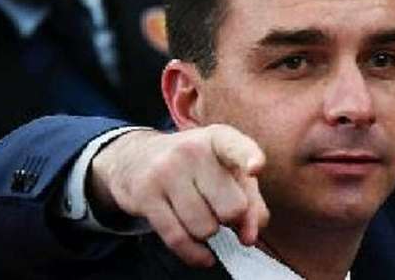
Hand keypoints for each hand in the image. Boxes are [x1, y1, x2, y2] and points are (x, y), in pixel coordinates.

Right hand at [89, 124, 268, 266]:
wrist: (139, 158)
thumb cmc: (197, 167)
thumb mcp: (228, 170)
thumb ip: (250, 200)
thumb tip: (250, 236)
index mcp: (219, 138)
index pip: (237, 148)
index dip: (249, 158)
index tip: (255, 168)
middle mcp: (192, 150)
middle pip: (231, 207)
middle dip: (231, 219)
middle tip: (221, 210)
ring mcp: (166, 172)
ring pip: (205, 228)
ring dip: (209, 232)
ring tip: (203, 216)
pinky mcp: (145, 196)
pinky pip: (178, 239)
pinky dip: (196, 254)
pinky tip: (204, 256)